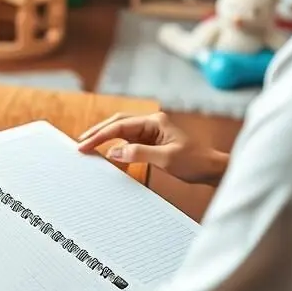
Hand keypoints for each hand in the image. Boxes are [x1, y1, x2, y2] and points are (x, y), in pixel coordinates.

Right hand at [76, 111, 227, 184]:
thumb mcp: (166, 159)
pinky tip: (106, 151)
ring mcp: (151, 132)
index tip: (84, 145)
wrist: (212, 169)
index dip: (100, 135)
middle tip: (79, 144)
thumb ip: (139, 154)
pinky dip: (115, 145)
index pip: (121, 125)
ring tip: (87, 145)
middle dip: (98, 132)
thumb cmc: (195, 162)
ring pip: (121, 130)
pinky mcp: (152, 142)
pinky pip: (128, 140)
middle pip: (118, 123)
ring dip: (104, 137)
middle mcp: (151, 123)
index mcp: (155, 122)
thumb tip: (114, 151)